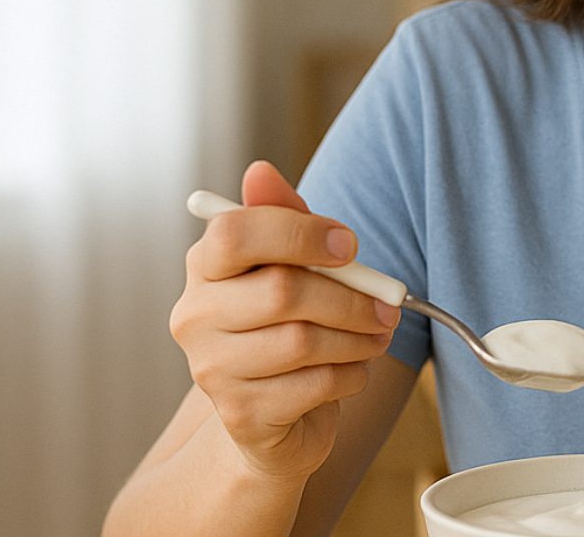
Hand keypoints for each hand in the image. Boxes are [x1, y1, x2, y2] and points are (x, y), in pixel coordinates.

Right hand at [168, 160, 397, 480]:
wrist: (277, 413)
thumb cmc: (289, 323)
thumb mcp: (292, 264)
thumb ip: (285, 218)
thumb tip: (260, 170)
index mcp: (205, 267)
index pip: (235, 233)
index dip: (301, 234)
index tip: (349, 247)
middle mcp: (194, 316)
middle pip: (282, 291)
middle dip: (351, 297)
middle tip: (388, 305)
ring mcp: (211, 369)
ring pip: (302, 342)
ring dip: (358, 339)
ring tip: (377, 336)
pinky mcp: (240, 414)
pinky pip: (313, 386)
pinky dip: (350, 375)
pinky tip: (352, 371)